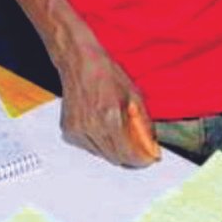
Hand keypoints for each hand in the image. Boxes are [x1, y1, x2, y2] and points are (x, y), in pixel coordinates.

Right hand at [53, 41, 158, 167]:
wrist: (79, 62)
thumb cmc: (106, 74)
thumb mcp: (135, 96)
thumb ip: (144, 126)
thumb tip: (152, 148)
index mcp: (110, 117)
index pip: (129, 155)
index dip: (142, 159)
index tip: (148, 157)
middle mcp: (92, 127)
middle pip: (117, 158)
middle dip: (130, 155)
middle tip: (137, 144)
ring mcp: (78, 131)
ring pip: (103, 155)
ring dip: (114, 148)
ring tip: (115, 127)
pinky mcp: (69, 131)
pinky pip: (89, 148)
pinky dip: (98, 143)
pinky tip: (100, 124)